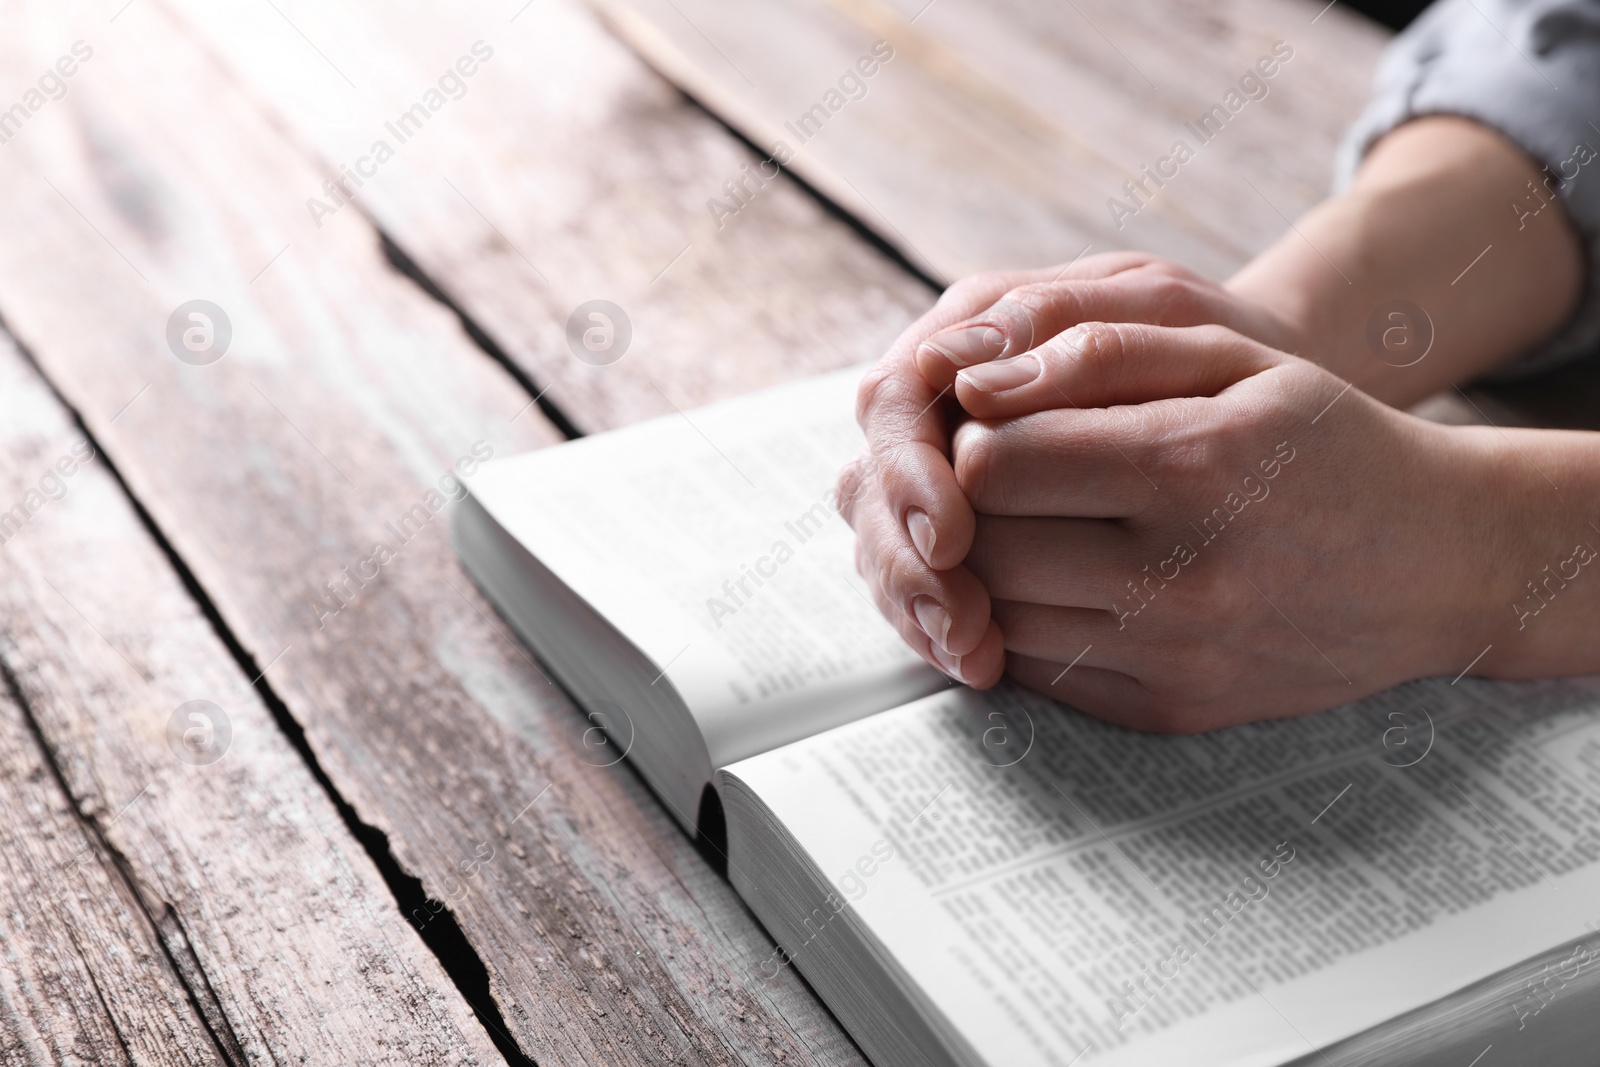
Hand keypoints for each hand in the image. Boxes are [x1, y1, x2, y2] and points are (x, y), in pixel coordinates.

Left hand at [949, 320, 1513, 729]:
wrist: (1436, 563)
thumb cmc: (1322, 443)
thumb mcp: (1235, 358)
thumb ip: (1098, 352)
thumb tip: (971, 386)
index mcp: (1193, 465)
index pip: (994, 463)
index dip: (973, 436)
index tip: (997, 423)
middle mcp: (1179, 577)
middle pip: (981, 547)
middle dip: (964, 506)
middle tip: (1001, 477)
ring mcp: (1174, 657)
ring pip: (997, 615)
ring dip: (990, 567)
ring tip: (1036, 524)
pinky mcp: (1169, 710)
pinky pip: (1038, 672)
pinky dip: (1028, 624)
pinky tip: (1071, 581)